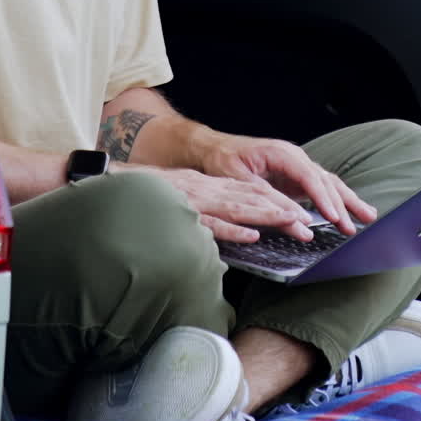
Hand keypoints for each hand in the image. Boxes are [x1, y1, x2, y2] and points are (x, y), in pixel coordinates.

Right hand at [111, 163, 314, 241]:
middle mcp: (206, 190)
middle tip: (310, 223)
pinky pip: (210, 223)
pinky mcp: (181, 212)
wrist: (110, 183)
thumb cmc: (146, 198)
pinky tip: (251, 236)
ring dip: (268, 216)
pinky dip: (232, 229)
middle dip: (282, 210)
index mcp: (208, 188)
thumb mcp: (181, 203)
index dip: (276, 203)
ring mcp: (195, 200)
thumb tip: (231, 236)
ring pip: (238, 207)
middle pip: (252, 198)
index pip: (249, 193)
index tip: (300, 214)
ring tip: (293, 223)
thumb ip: (205, 217)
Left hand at [189, 132, 376, 235]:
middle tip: (358, 226)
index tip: (335, 218)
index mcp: (281, 153)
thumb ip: (266, 199)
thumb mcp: (239, 181)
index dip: (324, 199)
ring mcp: (296, 165)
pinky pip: (320, 188)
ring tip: (368, 217)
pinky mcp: (295, 177)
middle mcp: (293, 156)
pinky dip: (336, 200)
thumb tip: (294, 219)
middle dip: (344, 202)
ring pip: (328, 183)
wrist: (212, 149)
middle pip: (325, 179)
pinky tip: (349, 212)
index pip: (309, 176)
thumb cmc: (221, 162)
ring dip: (347, 200)